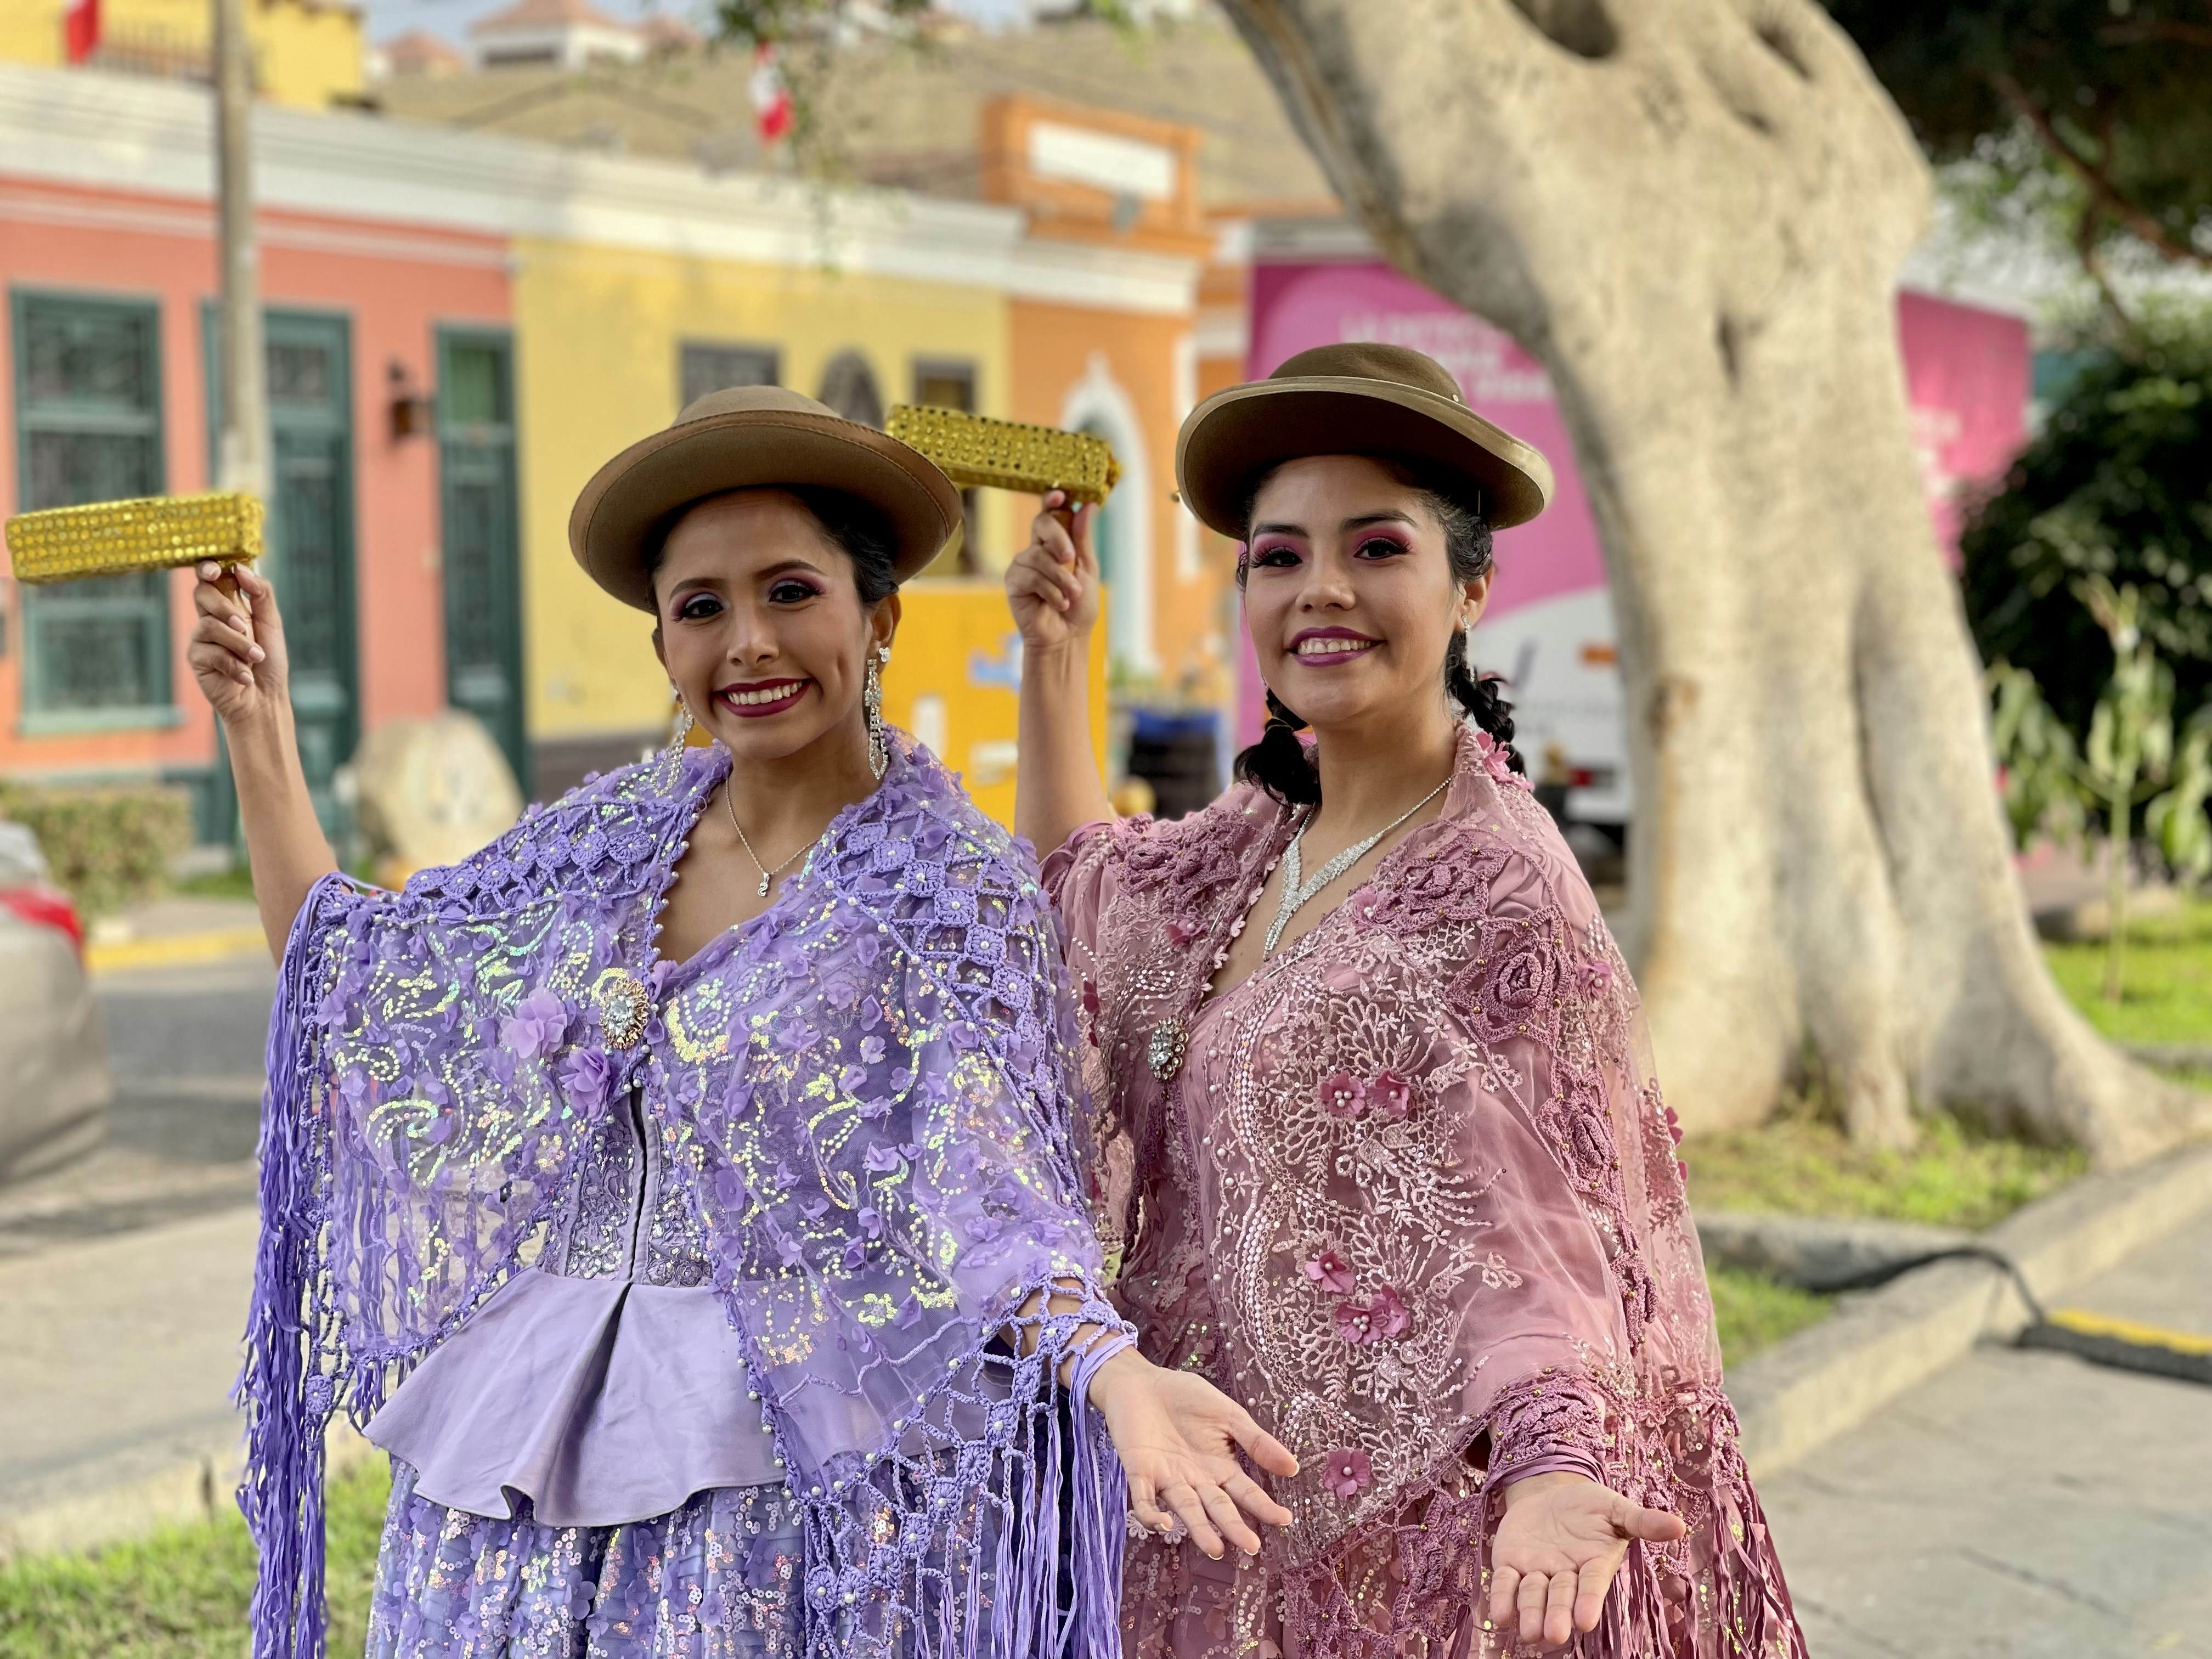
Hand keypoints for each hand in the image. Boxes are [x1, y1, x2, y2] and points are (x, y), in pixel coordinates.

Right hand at [187, 562, 289, 728]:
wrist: (264, 697)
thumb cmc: (269, 661)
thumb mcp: (271, 623)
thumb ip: (260, 593)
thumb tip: (241, 568)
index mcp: (228, 605)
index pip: (210, 579)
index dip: (208, 569)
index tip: (216, 570)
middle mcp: (211, 618)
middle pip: (202, 594)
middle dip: (224, 607)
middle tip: (245, 625)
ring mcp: (201, 638)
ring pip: (209, 625)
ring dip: (239, 643)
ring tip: (256, 658)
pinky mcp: (196, 658)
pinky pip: (210, 651)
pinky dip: (234, 664)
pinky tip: (246, 676)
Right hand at [1004, 490, 1099, 653]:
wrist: (1066, 638)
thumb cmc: (1079, 606)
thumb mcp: (1087, 569)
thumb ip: (1083, 539)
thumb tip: (1088, 506)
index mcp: (1056, 543)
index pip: (1051, 513)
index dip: (1052, 501)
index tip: (1059, 496)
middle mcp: (1037, 549)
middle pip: (1042, 523)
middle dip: (1059, 539)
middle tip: (1071, 559)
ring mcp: (1023, 564)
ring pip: (1039, 555)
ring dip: (1061, 578)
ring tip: (1072, 596)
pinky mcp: (1013, 581)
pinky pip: (1031, 576)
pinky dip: (1050, 591)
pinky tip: (1058, 604)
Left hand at [1086, 1346, 1297, 1559]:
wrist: (1141, 1381)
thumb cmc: (1186, 1397)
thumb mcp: (1228, 1414)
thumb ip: (1256, 1441)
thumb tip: (1292, 1467)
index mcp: (1219, 1466)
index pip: (1245, 1491)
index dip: (1263, 1506)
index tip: (1284, 1519)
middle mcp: (1196, 1480)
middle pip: (1217, 1507)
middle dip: (1233, 1526)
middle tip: (1251, 1546)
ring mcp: (1168, 1478)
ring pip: (1186, 1509)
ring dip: (1199, 1529)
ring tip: (1215, 1548)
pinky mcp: (1140, 1472)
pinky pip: (1144, 1499)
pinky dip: (1151, 1514)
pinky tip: (1164, 1523)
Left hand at [1488, 1472, 1686, 1649]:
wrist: (1549, 1492)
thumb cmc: (1588, 1505)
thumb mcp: (1615, 1507)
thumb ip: (1642, 1520)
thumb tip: (1679, 1525)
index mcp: (1594, 1564)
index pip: (1592, 1586)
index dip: (1588, 1602)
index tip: (1585, 1621)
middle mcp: (1566, 1575)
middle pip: (1561, 1598)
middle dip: (1557, 1616)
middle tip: (1554, 1634)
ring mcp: (1537, 1572)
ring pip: (1533, 1596)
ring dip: (1530, 1613)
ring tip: (1529, 1632)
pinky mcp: (1510, 1563)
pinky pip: (1505, 1583)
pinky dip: (1502, 1597)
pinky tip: (1500, 1614)